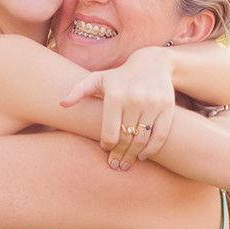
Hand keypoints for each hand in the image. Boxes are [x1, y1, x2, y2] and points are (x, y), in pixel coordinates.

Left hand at [58, 45, 176, 166]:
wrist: (152, 63)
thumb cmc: (119, 76)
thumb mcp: (97, 79)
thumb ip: (79, 91)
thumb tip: (62, 104)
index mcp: (115, 96)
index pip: (109, 133)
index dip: (107, 146)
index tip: (106, 150)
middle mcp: (134, 99)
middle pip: (125, 139)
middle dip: (120, 155)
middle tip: (116, 165)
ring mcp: (152, 104)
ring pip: (142, 139)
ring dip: (133, 156)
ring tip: (127, 164)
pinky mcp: (167, 107)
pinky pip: (160, 135)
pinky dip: (152, 149)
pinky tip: (143, 155)